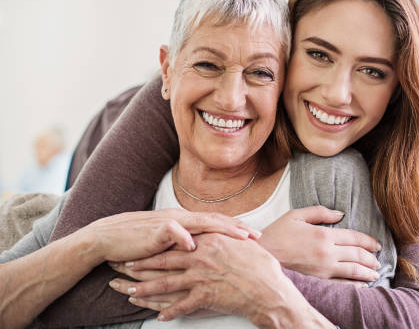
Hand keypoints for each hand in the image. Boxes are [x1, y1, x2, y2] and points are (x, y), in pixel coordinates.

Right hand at [81, 208, 259, 263]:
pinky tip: (195, 246)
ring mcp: (170, 223)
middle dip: (238, 228)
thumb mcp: (166, 243)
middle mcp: (181, 218)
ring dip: (222, 229)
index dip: (236, 228)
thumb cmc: (138, 242)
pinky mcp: (155, 231)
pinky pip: (172, 232)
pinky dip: (184, 238)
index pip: (216, 222)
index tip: (254, 235)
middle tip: (257, 236)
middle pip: (215, 221)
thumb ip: (185, 244)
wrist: (109, 237)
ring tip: (239, 236)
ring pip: (200, 223)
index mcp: (185, 221)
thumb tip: (204, 251)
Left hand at [108, 233, 331, 326]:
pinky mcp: (204, 296)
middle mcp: (201, 256)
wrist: (270, 290)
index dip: (158, 246)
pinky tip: (158, 316)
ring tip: (130, 291)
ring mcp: (201, 277)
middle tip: (124, 267)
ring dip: (145, 288)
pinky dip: (169, 311)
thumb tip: (221, 234)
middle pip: (164, 261)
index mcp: (210, 241)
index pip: (177, 242)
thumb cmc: (262, 267)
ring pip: (165, 283)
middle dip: (142, 265)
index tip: (144, 248)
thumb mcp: (244, 245)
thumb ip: (227, 238)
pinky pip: (181, 305)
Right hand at [258, 206, 381, 281]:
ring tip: (375, 273)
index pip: (354, 237)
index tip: (377, 245)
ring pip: (353, 271)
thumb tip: (340, 214)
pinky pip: (342, 284)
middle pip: (358, 255)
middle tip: (378, 260)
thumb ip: (320, 212)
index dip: (368, 241)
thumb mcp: (297, 215)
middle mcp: (327, 252)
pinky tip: (361, 284)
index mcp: (324, 234)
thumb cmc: (277, 233)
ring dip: (367, 272)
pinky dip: (354, 284)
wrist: (263, 254)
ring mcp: (323, 269)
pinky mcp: (318, 280)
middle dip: (371, 258)